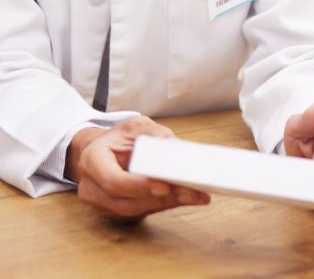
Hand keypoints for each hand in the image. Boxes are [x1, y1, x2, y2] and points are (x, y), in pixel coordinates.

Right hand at [66, 115, 210, 220]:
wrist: (102, 149)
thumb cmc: (119, 137)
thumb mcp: (136, 126)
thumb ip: (155, 135)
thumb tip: (178, 149)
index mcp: (92, 161)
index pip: (113, 181)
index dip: (139, 186)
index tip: (165, 186)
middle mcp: (91, 188)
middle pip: (126, 202)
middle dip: (162, 199)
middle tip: (192, 192)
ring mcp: (101, 204)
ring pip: (135, 211)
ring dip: (166, 204)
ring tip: (195, 195)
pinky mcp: (114, 212)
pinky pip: (139, 213)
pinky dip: (163, 205)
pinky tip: (184, 198)